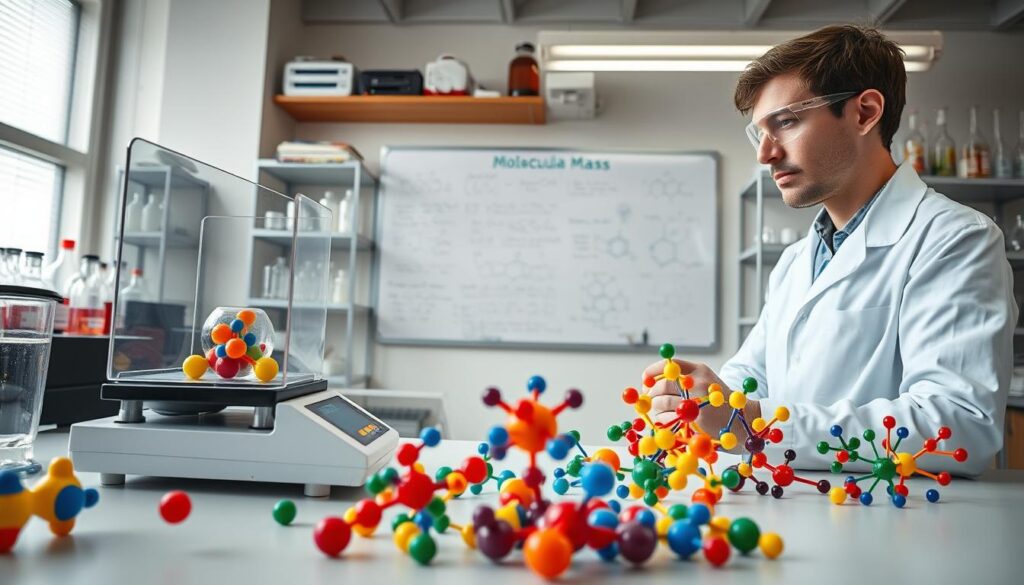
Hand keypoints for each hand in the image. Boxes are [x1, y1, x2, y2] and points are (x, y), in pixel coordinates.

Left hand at [642, 358, 760, 450]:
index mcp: (699, 370)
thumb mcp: (707, 383)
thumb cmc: (721, 404)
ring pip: (661, 401)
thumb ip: (684, 380)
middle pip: (662, 384)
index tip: (644, 380)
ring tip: (661, 411)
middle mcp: (697, 382)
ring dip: (656, 407)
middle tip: (649, 399)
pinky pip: (667, 417)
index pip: (669, 364)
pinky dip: (662, 419)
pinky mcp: (695, 418)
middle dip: (650, 393)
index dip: (652, 372)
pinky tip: (669, 420)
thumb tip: (651, 383)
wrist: (743, 421)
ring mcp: (696, 400)